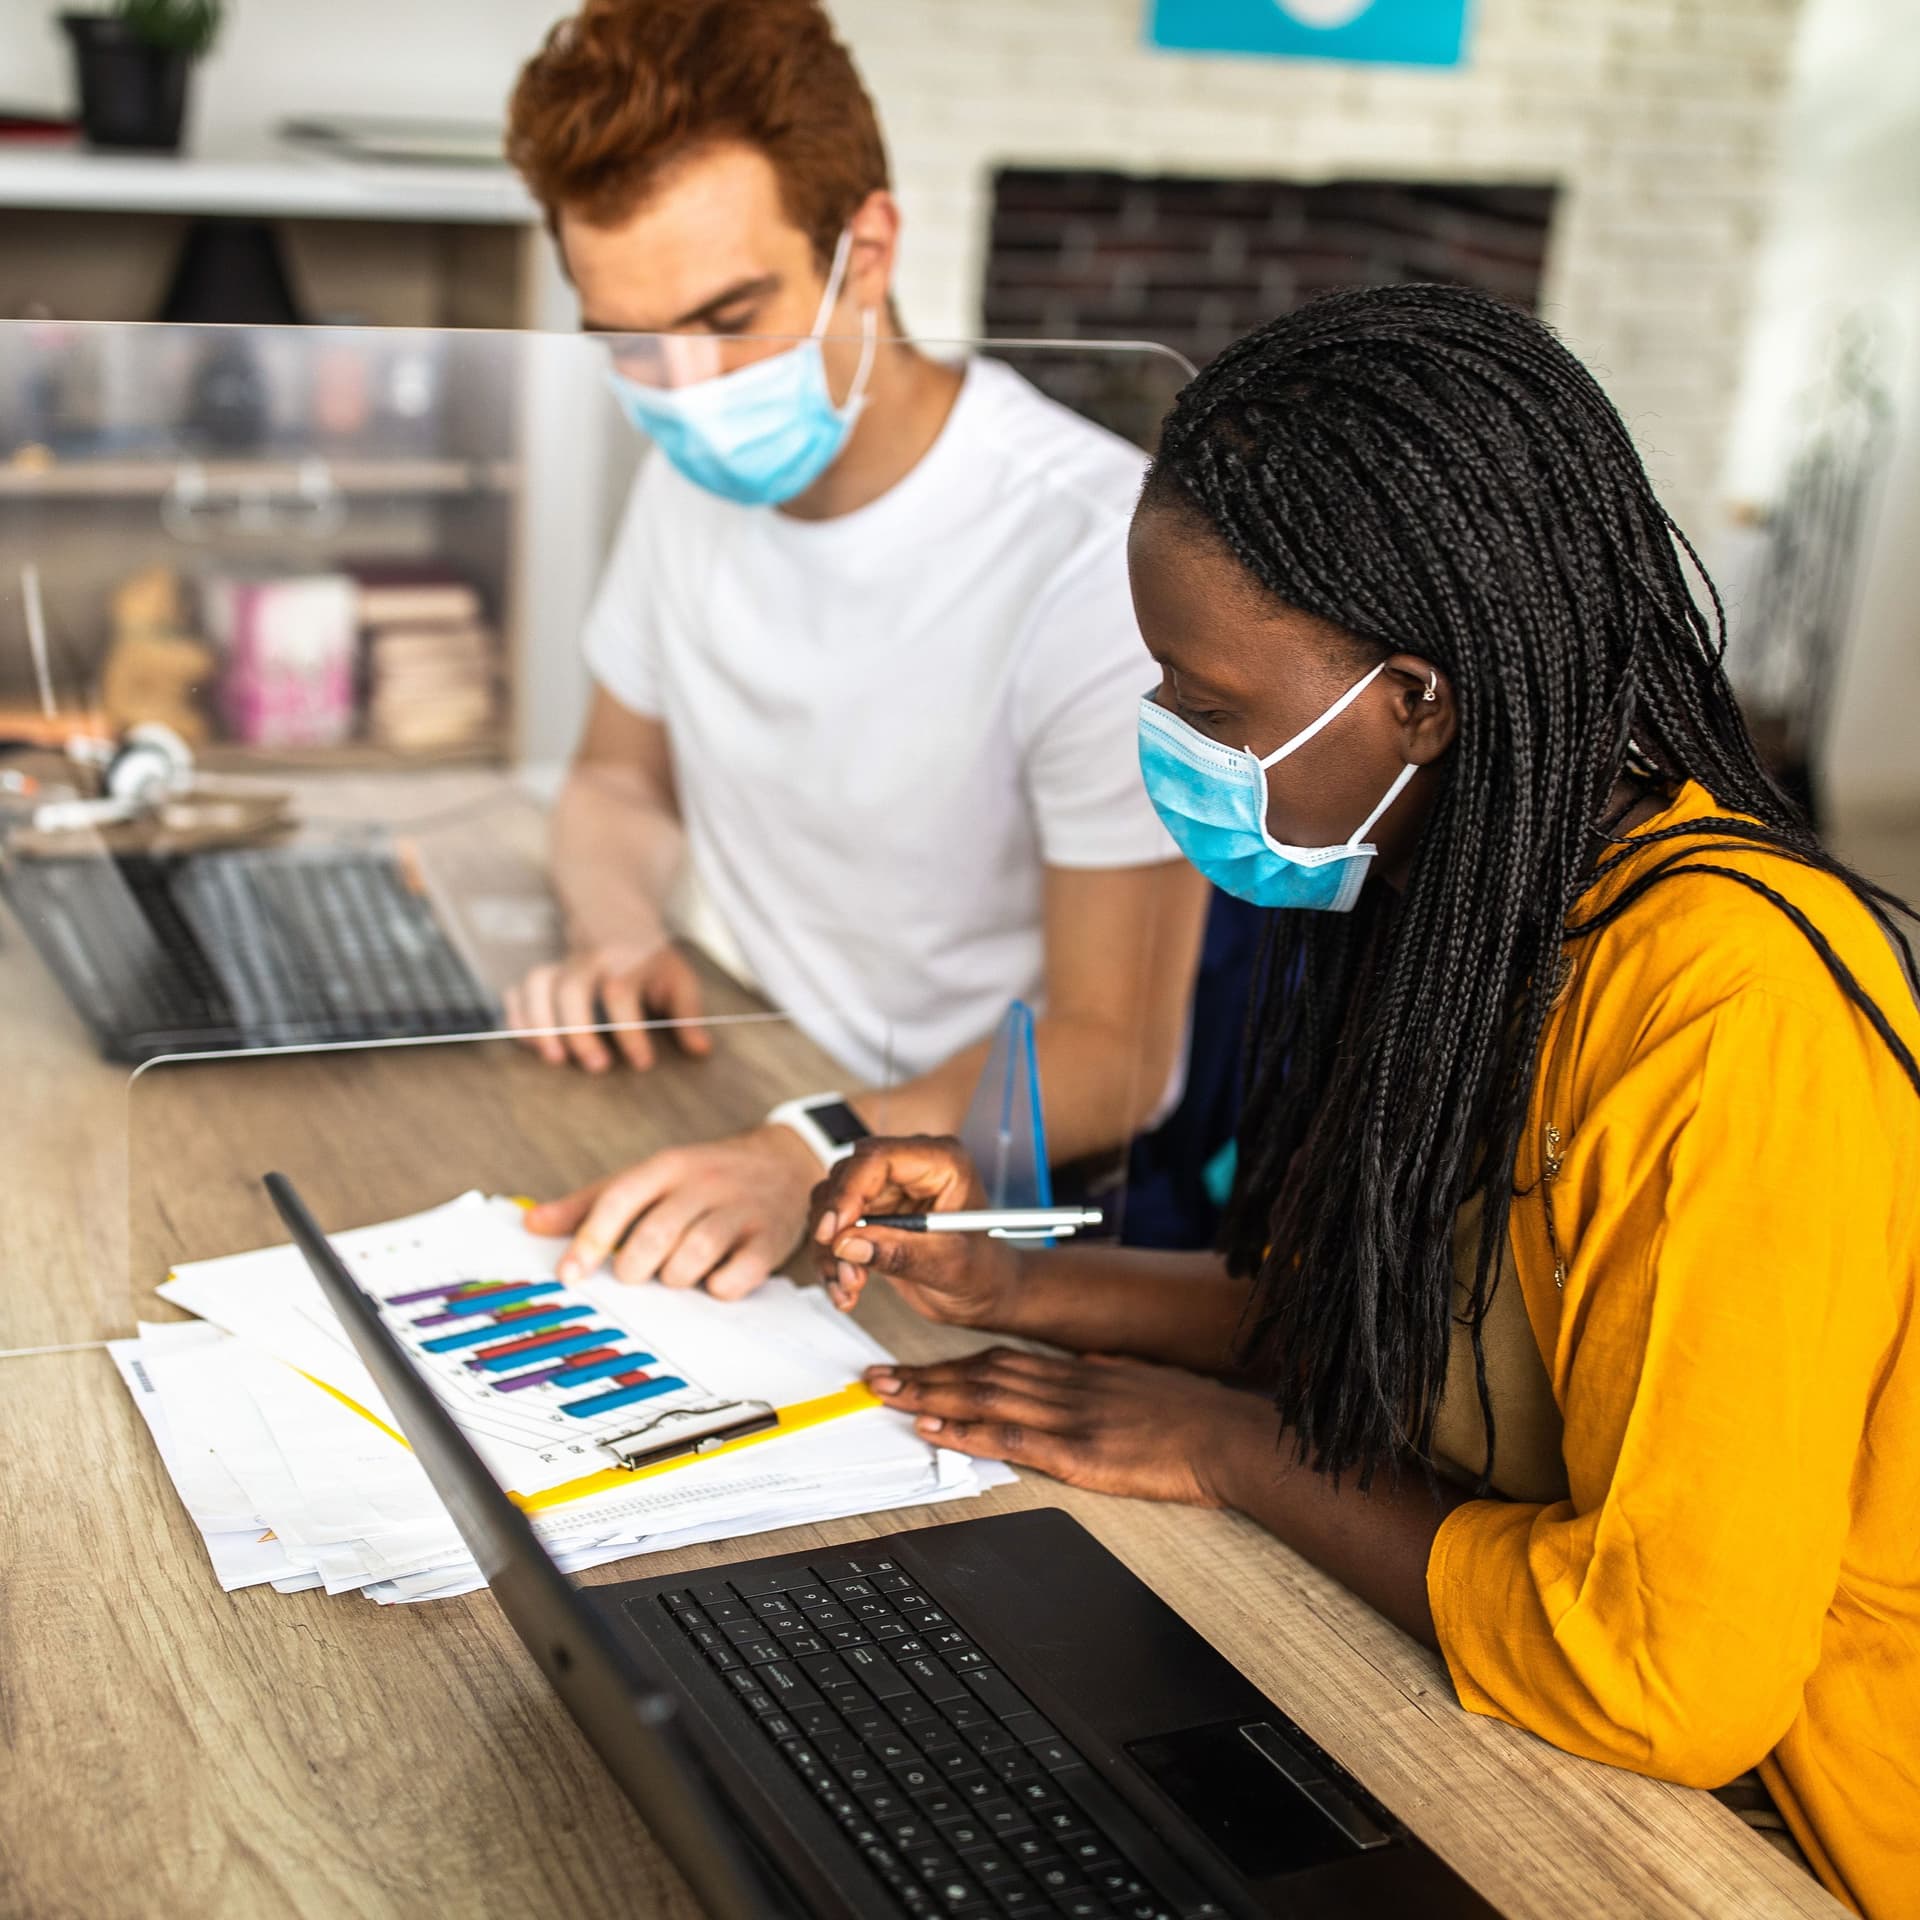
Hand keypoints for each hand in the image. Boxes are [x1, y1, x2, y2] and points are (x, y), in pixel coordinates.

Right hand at [503, 939, 710, 1071]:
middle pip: (572, 990)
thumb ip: (688, 1014)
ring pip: (537, 986)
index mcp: (626, 958)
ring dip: (540, 1024)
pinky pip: (518, 990)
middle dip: (579, 1031)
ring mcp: (560, 964)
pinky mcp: (543, 972)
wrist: (613, 912)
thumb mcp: (677, 976)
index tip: (642, 1063)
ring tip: (555, 1060)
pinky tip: (528, 1044)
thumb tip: (701, 1050)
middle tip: (597, 1067)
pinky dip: (517, 1017)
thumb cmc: (649, 956)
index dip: (630, 1031)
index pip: (621, 993)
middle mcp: (588, 959)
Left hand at [528, 1124, 820, 1296]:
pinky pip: (736, 1278)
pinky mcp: (770, 1238)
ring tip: (677, 1273)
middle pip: (654, 1235)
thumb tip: (533, 1225)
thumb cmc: (703, 1179)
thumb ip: (593, 1203)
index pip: (619, 1199)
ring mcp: (741, 1210)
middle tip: (636, 1273)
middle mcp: (704, 1183)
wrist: (784, 1161)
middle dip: (634, 1267)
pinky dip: (719, 1288)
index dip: (589, 1240)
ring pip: (693, 1257)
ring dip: (676, 1278)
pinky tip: (715, 1279)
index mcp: (668, 1166)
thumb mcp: (651, 1178)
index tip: (569, 1275)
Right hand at [807, 1136, 1015, 1325]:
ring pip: (831, 1204)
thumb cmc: (984, 1272)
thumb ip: (901, 1253)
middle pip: (847, 1177)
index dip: (849, 1191)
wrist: (986, 1294)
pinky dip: (831, 1261)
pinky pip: (832, 1228)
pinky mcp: (871, 1214)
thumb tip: (848, 1244)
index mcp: (941, 1163)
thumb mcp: (950, 1266)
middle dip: (837, 1227)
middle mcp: (909, 1169)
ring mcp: (888, 1190)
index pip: (879, 1158)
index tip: (833, 1231)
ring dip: (830, 1250)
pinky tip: (846, 1290)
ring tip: (850, 1287)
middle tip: (845, 1269)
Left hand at [864, 1347, 1273, 1507]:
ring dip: (929, 1396)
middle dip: (923, 1375)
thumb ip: (1108, 1375)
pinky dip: (966, 1430)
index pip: (1001, 1361)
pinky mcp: (1079, 1451)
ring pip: (984, 1398)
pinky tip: (935, 1427)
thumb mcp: (1143, 1381)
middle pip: (980, 1374)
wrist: (1230, 1435)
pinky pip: (1011, 1437)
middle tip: (874, 1376)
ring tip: (886, 1395)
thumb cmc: (1195, 1414)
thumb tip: (1091, 1365)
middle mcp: (1066, 1386)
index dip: (952, 1364)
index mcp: (1079, 1371)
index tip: (915, 1366)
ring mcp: (1070, 1416)